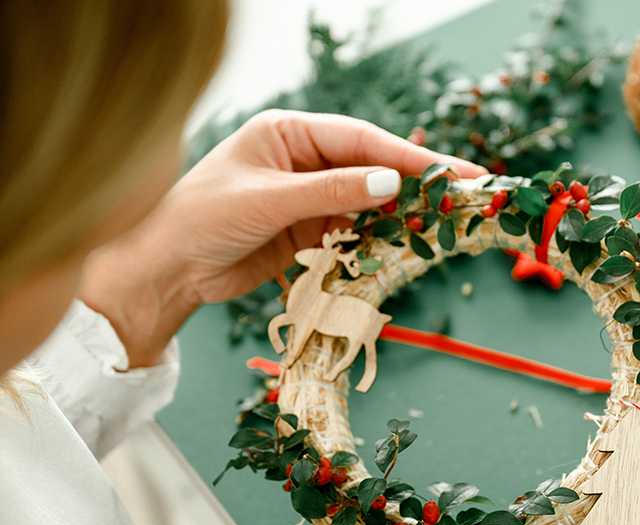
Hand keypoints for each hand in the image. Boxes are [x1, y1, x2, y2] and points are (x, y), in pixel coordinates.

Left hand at [79, 110, 485, 365]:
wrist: (166, 269)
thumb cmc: (201, 218)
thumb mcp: (269, 199)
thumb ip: (332, 192)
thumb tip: (393, 184)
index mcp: (288, 133)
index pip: (360, 140)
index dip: (407, 156)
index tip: (449, 171)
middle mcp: (303, 160)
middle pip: (372, 168)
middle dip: (416, 182)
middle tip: (466, 193)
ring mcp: (309, 196)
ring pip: (369, 202)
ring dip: (402, 214)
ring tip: (444, 223)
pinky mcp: (310, 231)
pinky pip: (355, 231)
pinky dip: (379, 240)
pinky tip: (405, 244)